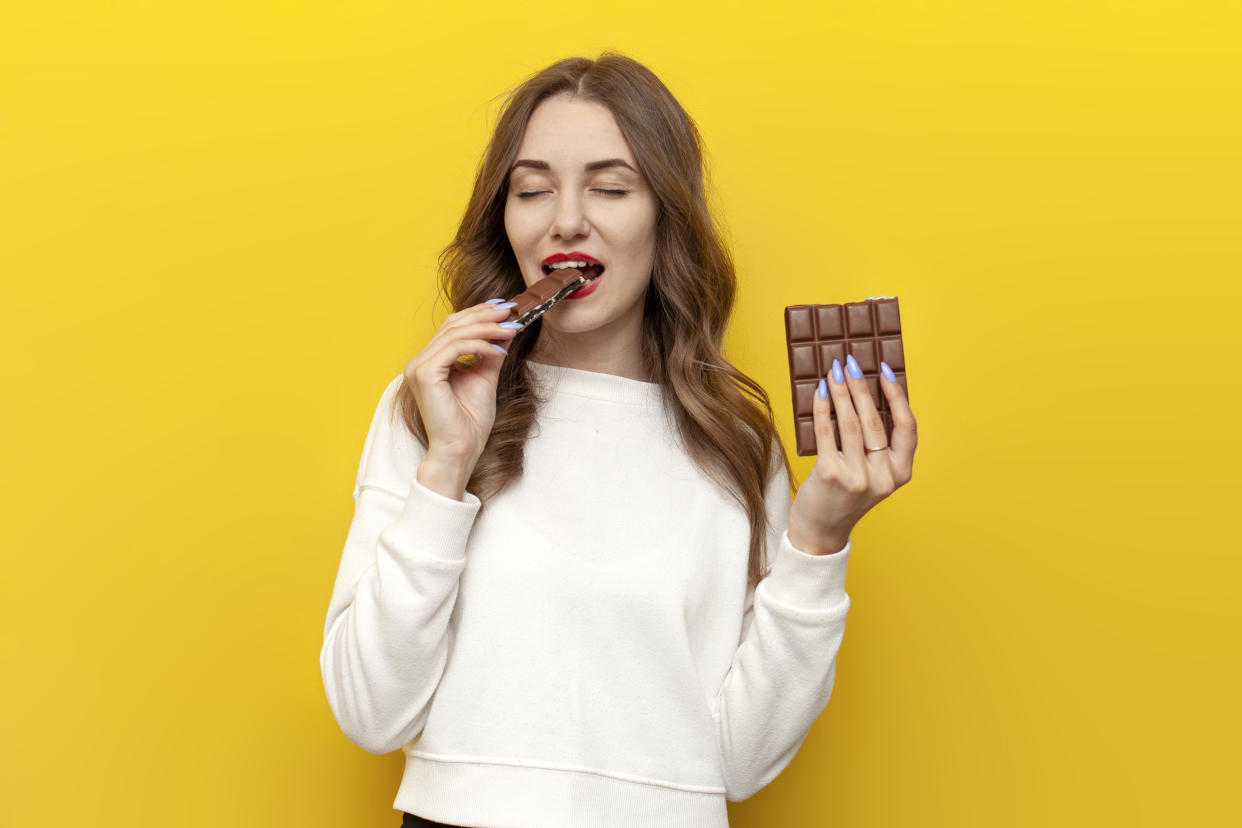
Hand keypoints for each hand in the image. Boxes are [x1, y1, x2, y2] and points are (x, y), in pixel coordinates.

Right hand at [404, 299, 523, 468]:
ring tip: (511, 328)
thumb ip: (491, 353)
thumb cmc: (470, 422)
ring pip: (455, 333)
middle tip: (511, 311)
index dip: (478, 313)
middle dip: (485, 315)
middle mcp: (419, 362)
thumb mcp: (485, 378)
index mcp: (430, 362)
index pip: (452, 327)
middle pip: (453, 325)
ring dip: (487, 328)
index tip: (505, 307)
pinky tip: (499, 350)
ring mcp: (419, 367)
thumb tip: (506, 329)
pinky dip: (480, 345)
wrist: (461, 450)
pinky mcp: (425, 374)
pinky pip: (456, 348)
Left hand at [787, 355, 916, 554]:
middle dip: (861, 386)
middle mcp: (884, 476)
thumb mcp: (873, 473)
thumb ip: (877, 444)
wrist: (820, 531)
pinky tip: (819, 392)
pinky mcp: (831, 475)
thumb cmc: (845, 496)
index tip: (884, 371)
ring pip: (850, 423)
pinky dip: (822, 408)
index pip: (908, 426)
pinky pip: (826, 433)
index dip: (897, 396)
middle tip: (850, 362)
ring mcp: (858, 477)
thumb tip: (867, 393)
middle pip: (875, 420)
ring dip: (841, 391)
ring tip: (833, 371)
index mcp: (901, 473)